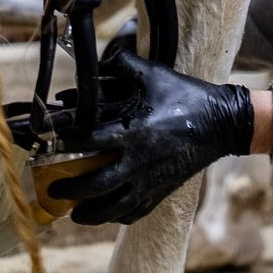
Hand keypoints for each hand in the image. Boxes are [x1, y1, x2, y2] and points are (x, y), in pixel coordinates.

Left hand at [50, 46, 255, 227]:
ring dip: (90, 213)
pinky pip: (135, 212)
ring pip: (114, 208)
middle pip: (95, 185)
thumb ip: (125, 65)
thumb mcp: (155, 75)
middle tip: (52, 189)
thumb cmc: (187, 96)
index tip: (50, 142)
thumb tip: (102, 55)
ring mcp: (151, 180)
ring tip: (73, 213)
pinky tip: (105, 214)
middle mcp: (140, 161)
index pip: (89, 142)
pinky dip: (117, 217)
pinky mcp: (162, 191)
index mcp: (134, 131)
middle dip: (69, 190)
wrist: (222, 124)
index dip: (66, 143)